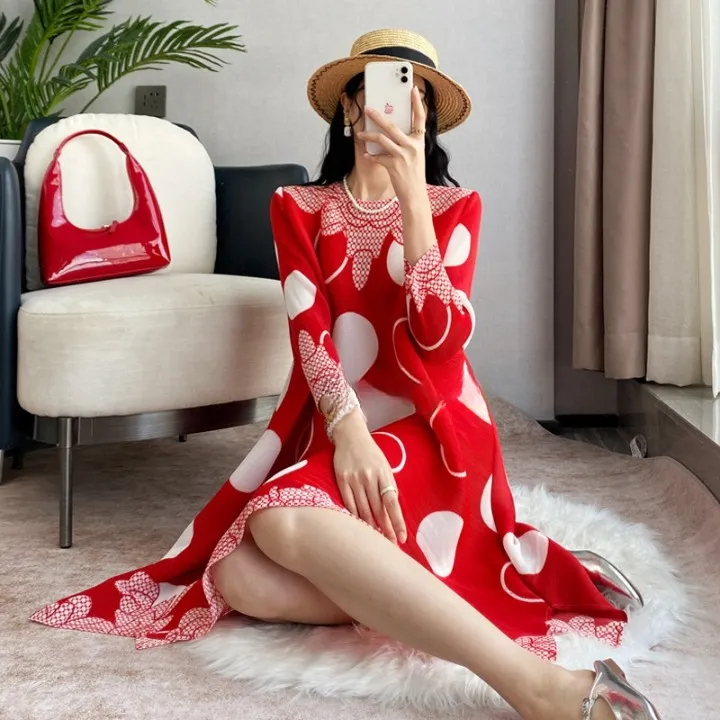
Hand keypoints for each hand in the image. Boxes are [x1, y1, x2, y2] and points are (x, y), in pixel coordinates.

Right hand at [332, 410, 406, 543]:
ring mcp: (354, 479)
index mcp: (384, 474)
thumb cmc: (371, 453)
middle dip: (385, 530)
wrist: (351, 436)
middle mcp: (369, 478)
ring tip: (376, 540)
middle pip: (378, 510)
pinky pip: (348, 504)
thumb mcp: (385, 467)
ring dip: (370, 527)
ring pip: (363, 510)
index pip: (392, 503)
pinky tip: (360, 526)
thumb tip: (392, 512)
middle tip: (389, 545)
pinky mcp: (341, 480)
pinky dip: (355, 517)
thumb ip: (388, 487)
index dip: (397, 522)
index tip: (401, 538)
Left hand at [357, 85, 426, 203]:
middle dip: (378, 116)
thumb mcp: (415, 156)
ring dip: (368, 136)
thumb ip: (407, 142)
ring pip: (382, 139)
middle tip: (367, 109)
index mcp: (420, 141)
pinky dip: (371, 156)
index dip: (417, 102)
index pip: (421, 118)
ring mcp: (403, 156)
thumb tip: (390, 130)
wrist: (414, 195)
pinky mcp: (394, 166)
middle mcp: (413, 146)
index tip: (413, 89)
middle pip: (393, 126)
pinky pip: (377, 157)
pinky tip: (367, 155)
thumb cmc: (413, 175)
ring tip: (360, 134)